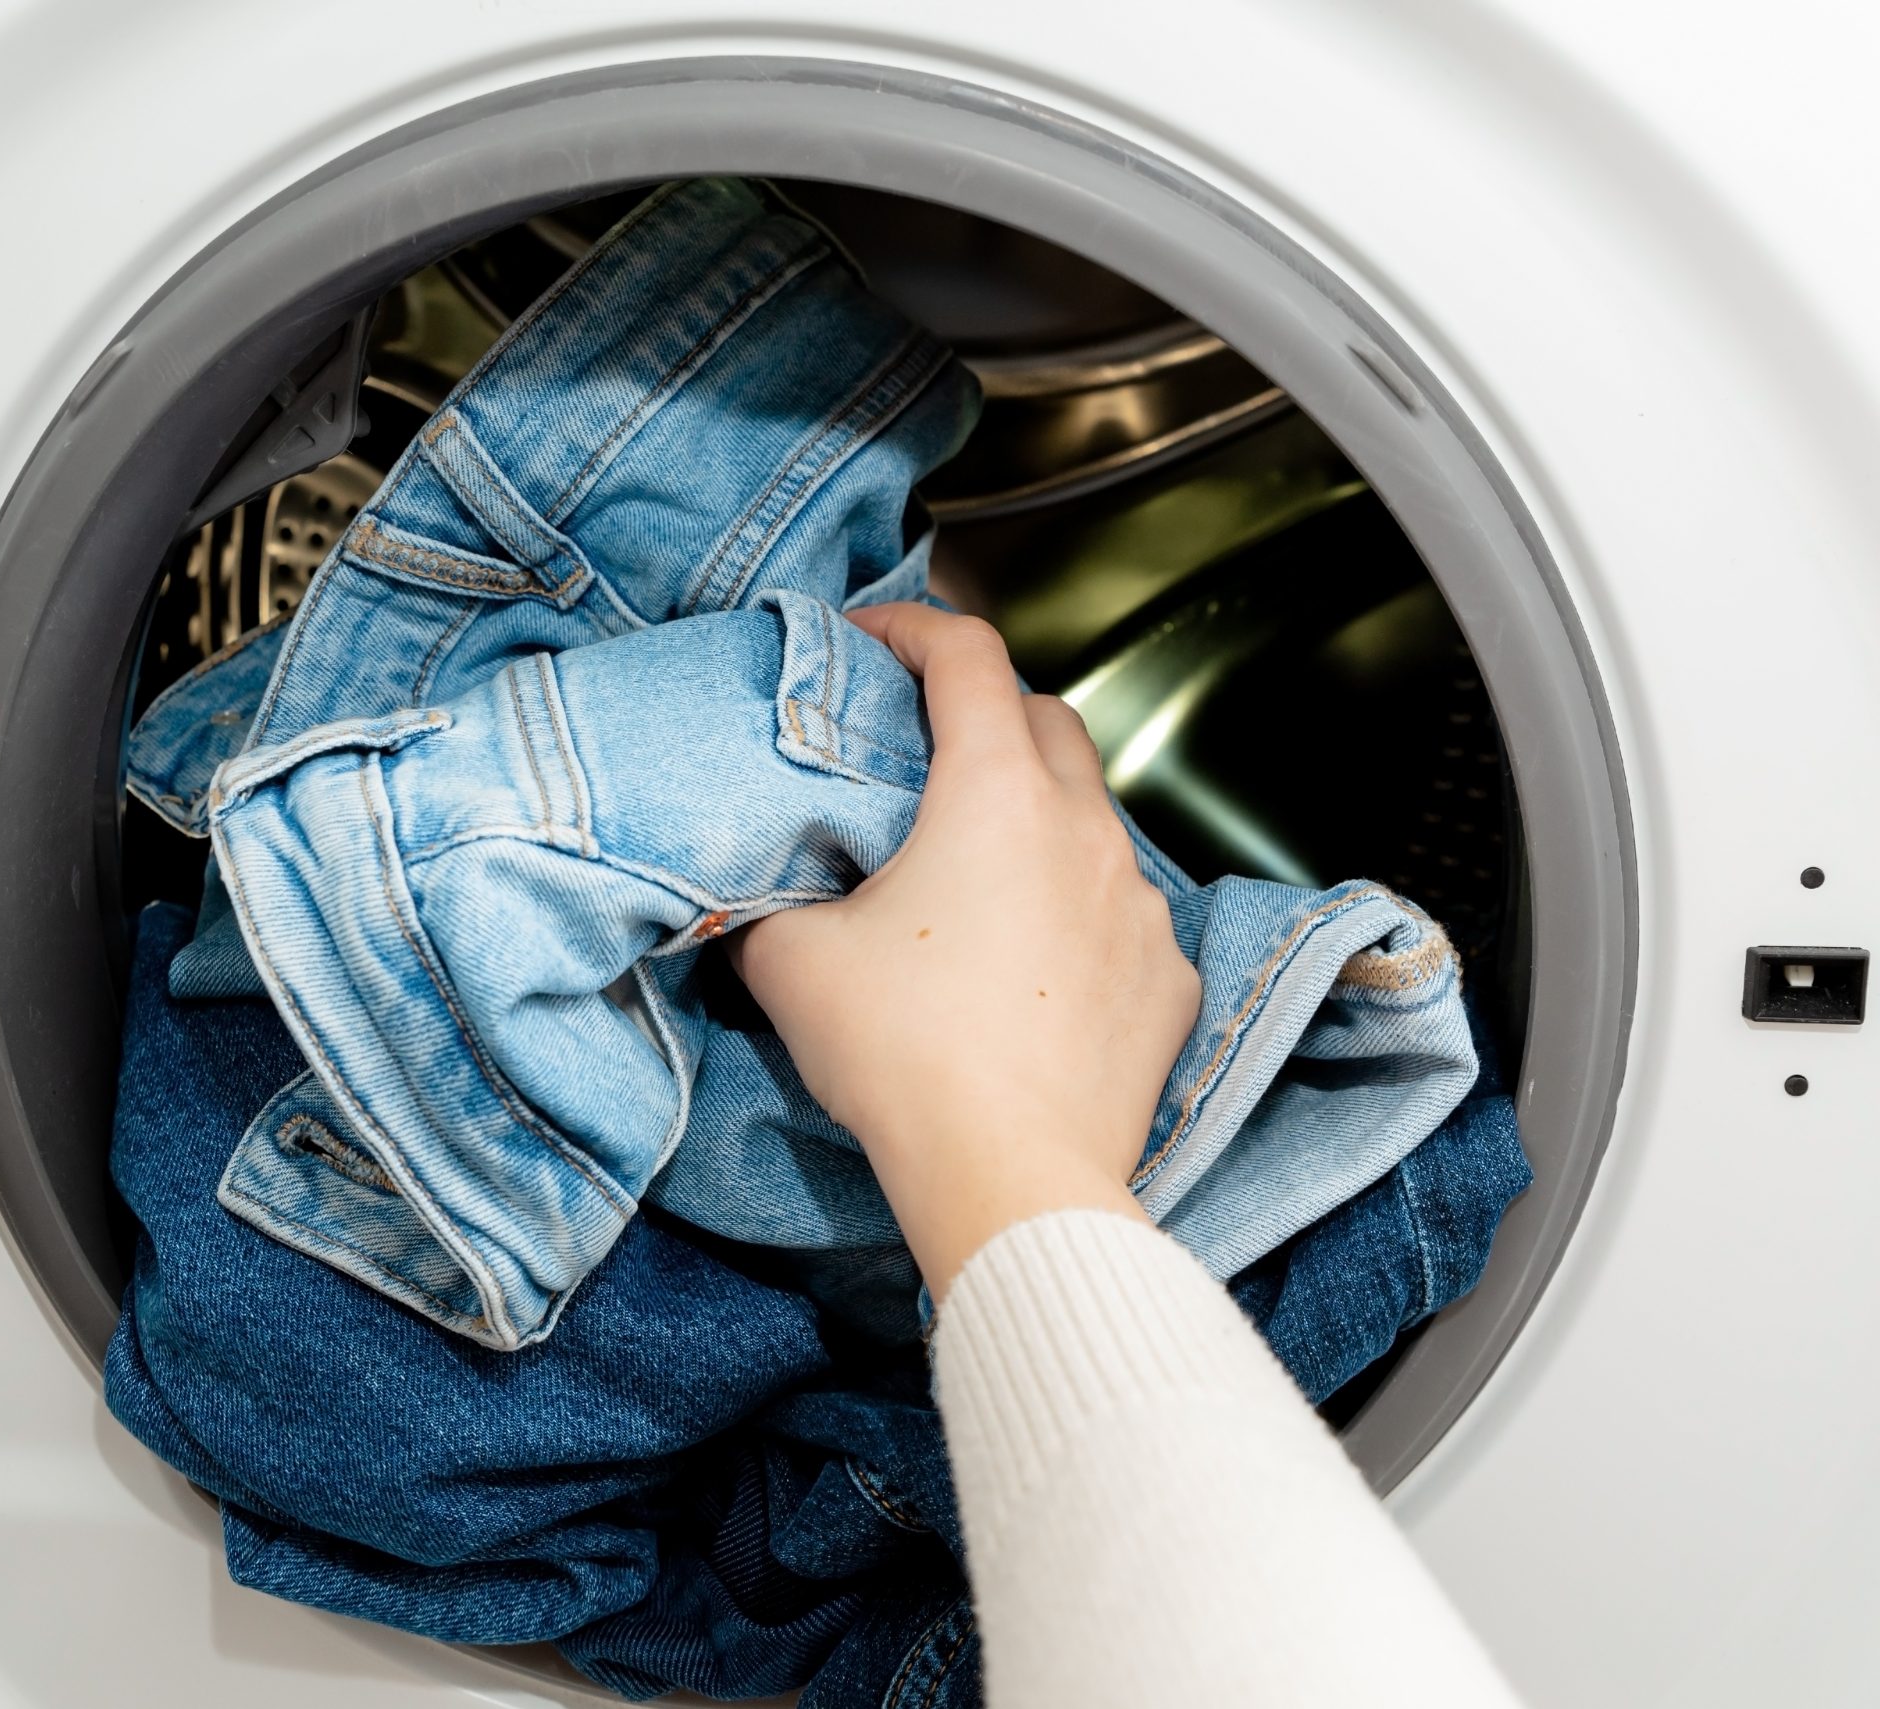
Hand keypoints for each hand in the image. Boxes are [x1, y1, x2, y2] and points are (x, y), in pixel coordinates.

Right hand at [729, 603, 1200, 1295]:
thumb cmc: (902, 1056)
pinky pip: (1121, 913)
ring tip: (974, 865)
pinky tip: (1029, 961)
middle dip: (986, 709)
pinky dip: (1075, 909)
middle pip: (1046, 717)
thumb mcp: (789, 961)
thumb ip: (764, 901)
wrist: (1010, 1178)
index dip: (911, 628)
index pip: (965, 657)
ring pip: (1090, 818)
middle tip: (922, 742)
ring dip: (1035, 814)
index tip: (871, 638)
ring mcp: (1138, 904)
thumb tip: (748, 893)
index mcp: (995, 793)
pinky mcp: (1168, 978)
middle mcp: (1083, 829)